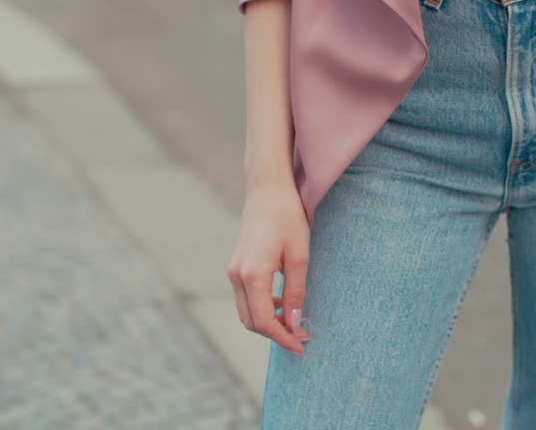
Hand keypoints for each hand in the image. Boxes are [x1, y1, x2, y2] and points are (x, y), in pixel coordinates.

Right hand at [226, 183, 310, 355]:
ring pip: (247, 312)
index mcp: (252, 275)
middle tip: (302, 336)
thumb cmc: (287, 218)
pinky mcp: (236, 266)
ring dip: (269, 322)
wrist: (267, 189)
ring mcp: (233, 271)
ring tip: (296, 322)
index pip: (264, 322)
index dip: (283, 338)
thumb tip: (295, 323)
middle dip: (276, 334)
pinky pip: (246, 298)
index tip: (302, 346)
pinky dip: (263, 308)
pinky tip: (284, 303)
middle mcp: (236, 276)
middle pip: (252, 322)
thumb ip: (296, 292)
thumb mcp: (299, 257)